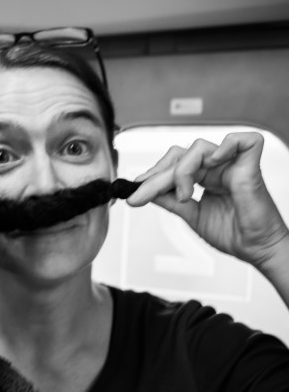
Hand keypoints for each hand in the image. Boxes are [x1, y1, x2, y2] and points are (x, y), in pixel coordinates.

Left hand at [126, 132, 288, 270]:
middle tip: (145, 192)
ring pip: (200, 148)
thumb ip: (170, 200)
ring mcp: (233, 165)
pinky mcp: (251, 166)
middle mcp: (218, 168)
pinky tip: (213, 164)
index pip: (174, 165)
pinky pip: (242, 140)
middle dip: (159, 173)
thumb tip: (144, 190)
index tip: (134, 190)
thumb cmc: (233, 234)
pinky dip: (225, 147)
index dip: (153, 174)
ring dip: (183, 170)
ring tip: (185, 195)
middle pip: (182, 154)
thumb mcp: (190, 215)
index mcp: (205, 177)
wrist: (256, 250)